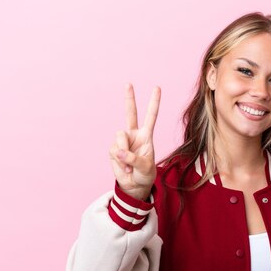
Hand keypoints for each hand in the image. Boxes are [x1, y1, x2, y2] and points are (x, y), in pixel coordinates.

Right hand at [109, 84, 159, 199]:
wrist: (134, 186)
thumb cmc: (144, 175)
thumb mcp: (145, 168)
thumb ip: (133, 158)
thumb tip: (118, 151)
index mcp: (147, 136)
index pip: (151, 116)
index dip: (154, 102)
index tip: (157, 87)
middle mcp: (134, 135)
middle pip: (131, 114)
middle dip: (129, 99)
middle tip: (128, 83)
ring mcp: (123, 141)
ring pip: (119, 138)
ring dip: (124, 153)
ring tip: (130, 166)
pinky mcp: (114, 149)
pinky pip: (114, 152)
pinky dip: (120, 162)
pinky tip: (125, 168)